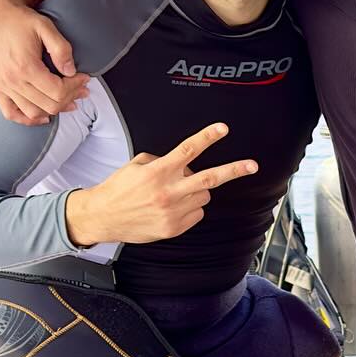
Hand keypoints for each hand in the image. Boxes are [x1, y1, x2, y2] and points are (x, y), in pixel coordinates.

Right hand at [0, 0, 89, 125]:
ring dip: (54, 110)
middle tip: (82, 88)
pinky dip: (28, 119)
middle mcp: (12, 80)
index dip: (76, 87)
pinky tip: (44, 116)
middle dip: (70, 98)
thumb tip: (71, 71)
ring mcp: (2, 85)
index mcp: (25, 66)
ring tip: (69, 100)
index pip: (58, 91)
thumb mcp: (46, 27)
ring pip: (34, 112)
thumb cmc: (23, 20)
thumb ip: (61, 49)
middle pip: (49, 105)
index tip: (85, 77)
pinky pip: (11, 113)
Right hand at [65, 123, 256, 247]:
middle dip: (234, 170)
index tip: (223, 129)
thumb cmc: (119, 189)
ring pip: (203, 196)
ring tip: (177, 191)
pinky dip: (190, 207)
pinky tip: (172, 207)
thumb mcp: (136, 165)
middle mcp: (168, 192)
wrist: (103, 217)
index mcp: (158, 172)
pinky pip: (196, 213)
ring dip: (197, 190)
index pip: (188, 150)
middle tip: (252, 165)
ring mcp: (173, 212)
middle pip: (209, 179)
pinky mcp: (174, 227)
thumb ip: (162, 161)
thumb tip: (183, 164)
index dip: (207, 137)